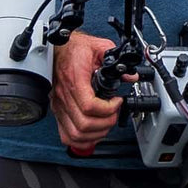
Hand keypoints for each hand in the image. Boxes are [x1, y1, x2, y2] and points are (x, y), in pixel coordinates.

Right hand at [51, 30, 123, 151]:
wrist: (57, 49)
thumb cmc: (75, 49)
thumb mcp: (99, 47)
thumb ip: (116, 60)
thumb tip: (130, 76)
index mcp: (75, 80)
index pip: (89, 106)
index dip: (108, 109)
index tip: (117, 101)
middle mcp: (64, 96)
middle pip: (84, 124)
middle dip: (105, 123)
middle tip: (114, 113)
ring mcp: (59, 105)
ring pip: (75, 134)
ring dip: (95, 134)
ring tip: (106, 123)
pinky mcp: (58, 110)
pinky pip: (66, 134)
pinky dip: (81, 140)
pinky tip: (93, 132)